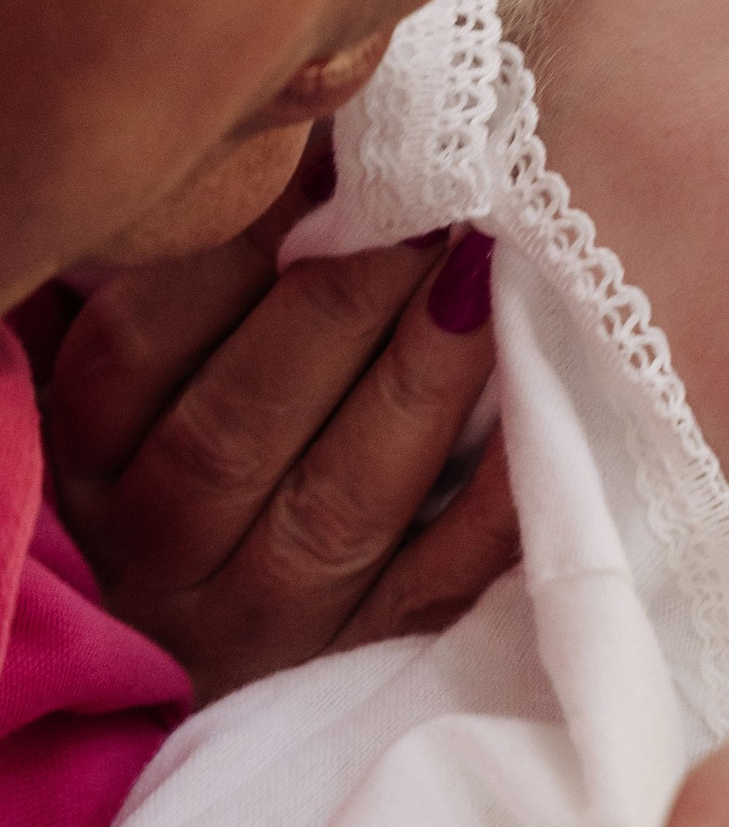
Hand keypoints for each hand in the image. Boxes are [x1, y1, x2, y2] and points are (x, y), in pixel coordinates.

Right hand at [41, 142, 518, 697]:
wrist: (223, 654)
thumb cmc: (188, 479)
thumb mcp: (142, 400)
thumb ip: (175, 297)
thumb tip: (270, 167)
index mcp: (87, 473)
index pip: (133, 353)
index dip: (227, 250)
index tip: (326, 164)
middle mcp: (161, 559)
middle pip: (235, 429)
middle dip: (339, 301)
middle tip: (426, 202)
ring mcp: (268, 626)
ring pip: (340, 503)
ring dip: (419, 378)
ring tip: (482, 271)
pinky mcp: (373, 662)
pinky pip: (443, 581)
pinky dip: (499, 498)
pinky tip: (543, 407)